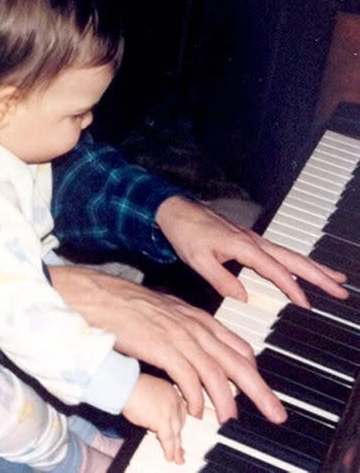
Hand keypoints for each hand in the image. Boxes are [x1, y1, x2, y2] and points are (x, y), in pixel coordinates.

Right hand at [49, 265, 286, 423]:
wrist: (101, 296)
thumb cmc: (128, 305)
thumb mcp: (166, 312)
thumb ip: (185, 328)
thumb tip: (195, 348)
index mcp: (197, 317)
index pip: (237, 345)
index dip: (251, 369)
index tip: (259, 387)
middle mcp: (194, 326)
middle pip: (237, 361)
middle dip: (259, 390)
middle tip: (276, 413)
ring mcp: (179, 335)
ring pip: (216, 373)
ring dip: (227, 400)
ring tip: (231, 419)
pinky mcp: (163, 347)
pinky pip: (188, 378)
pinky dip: (195, 397)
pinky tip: (196, 410)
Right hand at [123, 374, 185, 463]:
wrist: (126, 386)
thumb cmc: (131, 387)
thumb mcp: (148, 393)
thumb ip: (155, 404)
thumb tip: (153, 418)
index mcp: (171, 391)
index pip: (180, 410)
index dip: (179, 423)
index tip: (178, 430)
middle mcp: (174, 401)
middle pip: (180, 423)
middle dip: (179, 436)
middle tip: (178, 446)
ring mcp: (170, 411)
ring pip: (176, 433)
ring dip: (177, 447)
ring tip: (177, 457)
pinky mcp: (162, 421)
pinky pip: (168, 440)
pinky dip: (169, 450)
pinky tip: (169, 456)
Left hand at [155, 196, 347, 307]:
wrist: (175, 211)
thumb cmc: (185, 233)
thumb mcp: (198, 260)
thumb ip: (221, 280)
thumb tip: (244, 297)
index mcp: (242, 245)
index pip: (274, 269)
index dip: (291, 287)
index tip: (306, 304)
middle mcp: (253, 240)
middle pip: (292, 258)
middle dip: (318, 274)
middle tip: (340, 290)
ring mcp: (253, 239)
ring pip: (289, 254)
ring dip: (313, 267)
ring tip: (336, 280)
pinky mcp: (248, 240)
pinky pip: (279, 253)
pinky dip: (296, 262)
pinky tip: (303, 270)